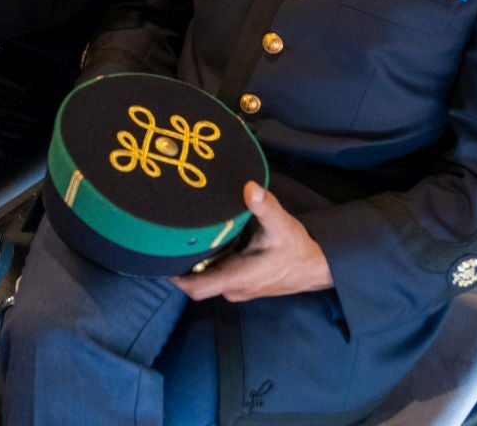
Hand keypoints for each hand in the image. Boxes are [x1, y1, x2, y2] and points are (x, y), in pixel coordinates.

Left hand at [172, 183, 332, 302]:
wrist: (315, 267)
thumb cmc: (296, 248)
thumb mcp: (281, 224)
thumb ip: (264, 206)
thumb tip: (249, 187)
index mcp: (238, 278)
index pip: (197, 289)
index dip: (176, 278)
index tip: (160, 257)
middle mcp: (234, 288)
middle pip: (197, 282)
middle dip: (182, 264)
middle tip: (167, 237)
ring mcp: (237, 289)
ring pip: (207, 278)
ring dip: (195, 263)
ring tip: (182, 237)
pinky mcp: (241, 284)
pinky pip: (216, 276)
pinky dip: (208, 263)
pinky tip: (205, 242)